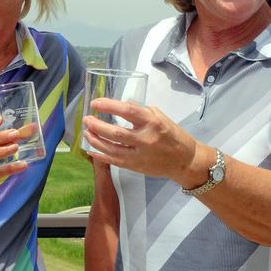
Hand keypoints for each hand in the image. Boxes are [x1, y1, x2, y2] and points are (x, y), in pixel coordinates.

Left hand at [82, 98, 199, 183]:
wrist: (184, 160)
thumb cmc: (172, 134)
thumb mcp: (160, 116)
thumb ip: (140, 110)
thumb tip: (120, 104)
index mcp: (152, 122)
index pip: (127, 111)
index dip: (109, 106)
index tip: (96, 103)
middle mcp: (145, 138)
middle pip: (115, 132)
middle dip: (97, 125)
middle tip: (87, 119)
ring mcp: (140, 154)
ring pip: (111, 148)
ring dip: (95, 140)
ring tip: (86, 132)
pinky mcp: (136, 166)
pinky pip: (114, 161)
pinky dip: (100, 155)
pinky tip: (91, 149)